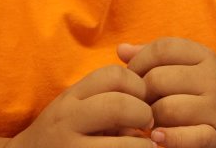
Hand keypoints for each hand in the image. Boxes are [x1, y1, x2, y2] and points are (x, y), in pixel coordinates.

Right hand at [8, 65, 155, 147]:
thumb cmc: (64, 132)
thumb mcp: (79, 106)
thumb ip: (109, 96)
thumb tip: (151, 97)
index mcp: (72, 97)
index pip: (114, 74)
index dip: (138, 84)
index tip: (144, 98)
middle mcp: (67, 119)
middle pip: (117, 105)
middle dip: (143, 113)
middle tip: (149, 123)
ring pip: (121, 144)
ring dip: (142, 144)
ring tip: (146, 144)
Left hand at [119, 38, 215, 147]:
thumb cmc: (193, 91)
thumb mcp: (179, 67)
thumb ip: (150, 56)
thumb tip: (122, 50)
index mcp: (204, 55)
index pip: (162, 48)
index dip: (138, 62)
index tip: (131, 80)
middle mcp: (213, 78)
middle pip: (158, 79)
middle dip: (140, 94)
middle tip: (138, 105)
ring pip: (166, 109)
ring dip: (150, 119)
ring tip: (149, 121)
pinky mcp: (215, 134)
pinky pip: (185, 137)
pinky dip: (167, 138)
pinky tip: (156, 137)